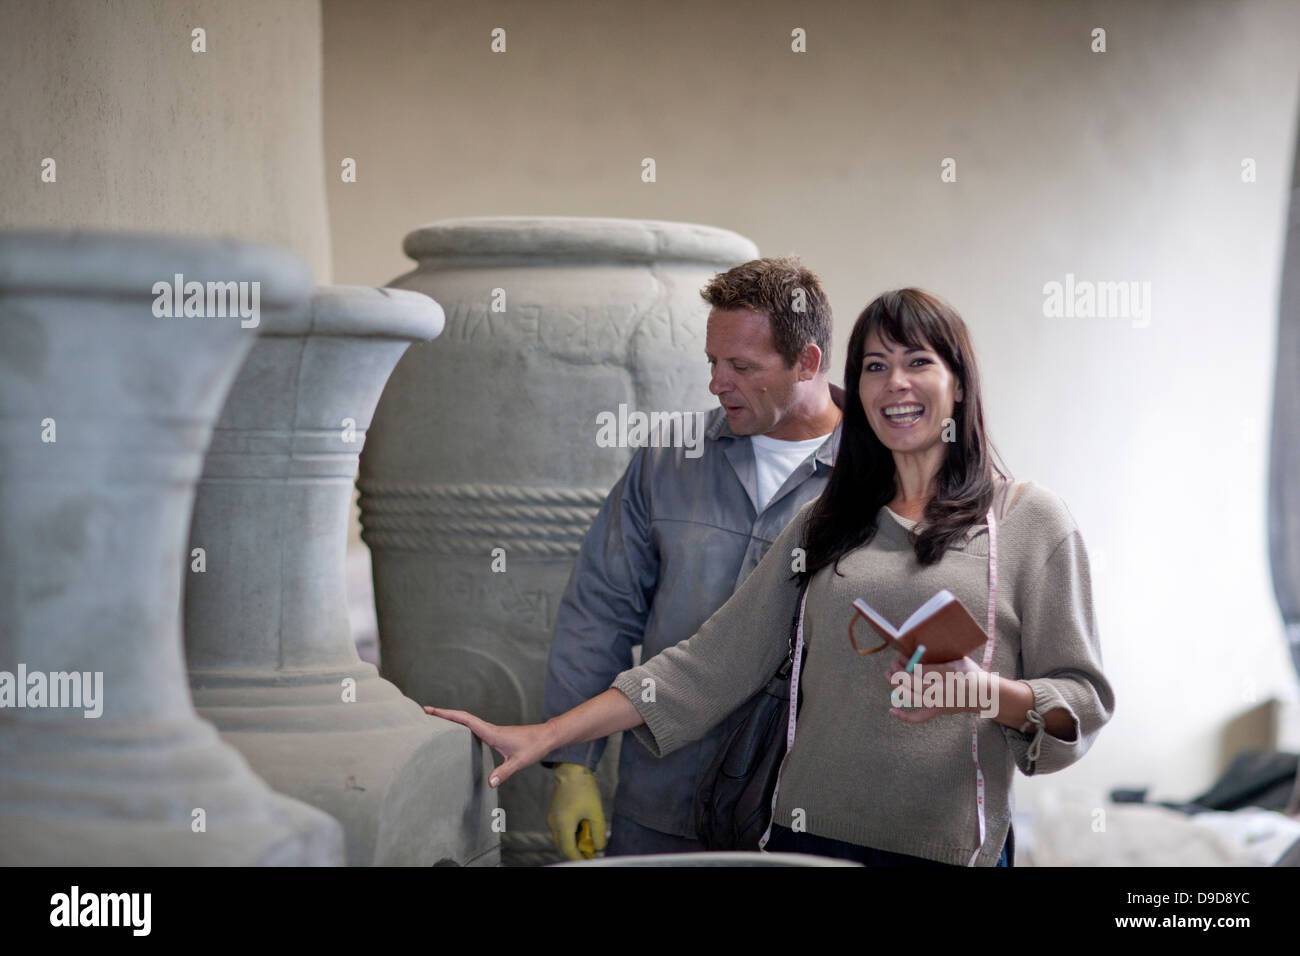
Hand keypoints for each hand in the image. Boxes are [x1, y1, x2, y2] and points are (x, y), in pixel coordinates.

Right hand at [424, 706, 554, 787]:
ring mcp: (491, 731)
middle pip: (462, 718)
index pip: (465, 720)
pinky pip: (473, 729)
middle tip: (425, 712)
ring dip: (451, 720)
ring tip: (435, 721)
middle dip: (444, 714)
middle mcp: (489, 729)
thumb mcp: (519, 762)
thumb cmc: (533, 747)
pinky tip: (457, 735)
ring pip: (467, 722)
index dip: (447, 714)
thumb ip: (504, 772)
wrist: (546, 737)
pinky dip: (462, 727)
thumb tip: (490, 783)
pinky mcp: (495, 736)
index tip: (431, 710)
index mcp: (491, 732)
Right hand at [547, 763, 606, 859]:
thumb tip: (599, 847)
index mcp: (563, 824)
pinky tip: (582, 827)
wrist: (571, 770)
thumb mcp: (596, 812)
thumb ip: (598, 833)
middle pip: (563, 847)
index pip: (569, 850)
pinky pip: (560, 830)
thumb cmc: (584, 789)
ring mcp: (551, 818)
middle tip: (591, 851)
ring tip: (589, 837)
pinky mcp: (553, 813)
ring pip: (561, 839)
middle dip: (577, 852)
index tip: (590, 860)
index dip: (580, 859)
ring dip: (573, 842)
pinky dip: (570, 834)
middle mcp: (553, 824)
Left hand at [887, 653, 982, 723]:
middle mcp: (940, 692)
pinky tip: (892, 711)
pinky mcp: (937, 711)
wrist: (983, 695)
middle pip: (912, 683)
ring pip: (911, 697)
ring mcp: (937, 704)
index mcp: (946, 677)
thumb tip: (916, 660)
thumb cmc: (970, 674)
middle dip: (898, 672)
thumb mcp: (957, 662)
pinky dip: (905, 716)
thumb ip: (937, 663)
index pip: (920, 670)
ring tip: (888, 676)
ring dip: (896, 687)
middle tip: (892, 663)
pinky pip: (919, 717)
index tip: (899, 656)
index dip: (906, 663)